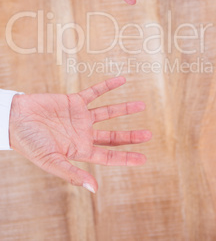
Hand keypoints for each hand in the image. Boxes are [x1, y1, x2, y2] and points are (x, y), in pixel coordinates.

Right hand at [9, 77, 150, 192]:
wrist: (14, 119)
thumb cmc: (29, 144)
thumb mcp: (51, 162)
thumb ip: (72, 173)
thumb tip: (95, 189)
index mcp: (79, 150)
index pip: (108, 155)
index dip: (126, 157)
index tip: (143, 158)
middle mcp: (83, 133)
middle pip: (112, 135)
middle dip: (130, 136)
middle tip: (148, 135)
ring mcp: (80, 116)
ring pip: (108, 112)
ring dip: (124, 108)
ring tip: (141, 105)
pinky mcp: (74, 100)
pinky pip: (95, 91)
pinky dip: (108, 86)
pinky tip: (122, 80)